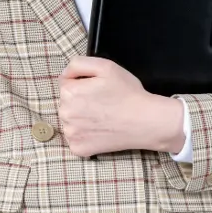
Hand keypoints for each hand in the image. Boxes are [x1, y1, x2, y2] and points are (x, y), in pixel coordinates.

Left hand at [57, 56, 184, 157]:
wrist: (146, 121)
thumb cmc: (128, 92)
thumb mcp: (105, 66)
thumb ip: (78, 64)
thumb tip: (64, 74)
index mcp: (68, 92)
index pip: (66, 84)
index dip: (82, 85)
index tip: (98, 90)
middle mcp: (65, 113)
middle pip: (66, 103)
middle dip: (80, 102)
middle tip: (102, 105)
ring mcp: (71, 133)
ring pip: (70, 121)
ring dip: (81, 119)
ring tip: (102, 118)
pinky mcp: (78, 148)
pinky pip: (75, 139)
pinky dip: (84, 136)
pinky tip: (99, 132)